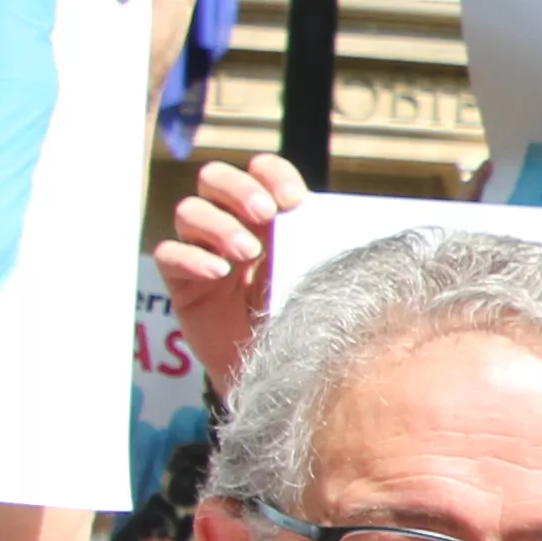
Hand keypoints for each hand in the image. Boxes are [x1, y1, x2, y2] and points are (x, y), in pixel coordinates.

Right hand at [157, 153, 307, 396]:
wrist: (280, 371)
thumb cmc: (304, 317)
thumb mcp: (319, 276)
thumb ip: (327, 245)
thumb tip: (372, 220)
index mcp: (268, 213)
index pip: (260, 169)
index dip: (272, 174)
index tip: (294, 201)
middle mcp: (231, 222)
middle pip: (214, 177)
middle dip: (238, 189)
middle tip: (264, 213)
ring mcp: (203, 250)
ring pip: (189, 211)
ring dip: (218, 225)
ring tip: (246, 253)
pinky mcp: (182, 282)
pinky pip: (169, 255)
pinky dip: (192, 257)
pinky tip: (218, 273)